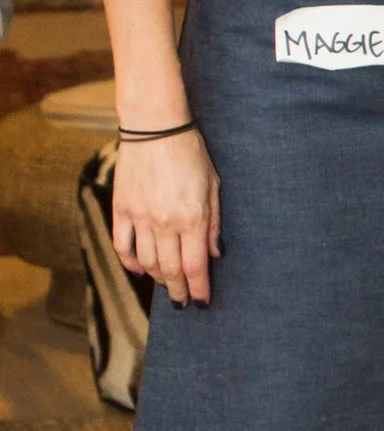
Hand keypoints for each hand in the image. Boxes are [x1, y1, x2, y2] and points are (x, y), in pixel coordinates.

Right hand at [112, 126, 219, 305]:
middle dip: (178, 289)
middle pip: (170, 269)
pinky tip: (139, 271)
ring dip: (157, 278)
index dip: (199, 288)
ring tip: (166, 285)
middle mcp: (164, 222)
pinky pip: (122, 244)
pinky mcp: (121, 208)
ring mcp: (139, 217)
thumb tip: (216, 254)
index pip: (195, 266)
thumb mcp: (214, 187)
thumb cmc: (191, 154)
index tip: (201, 302)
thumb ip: (213, 224)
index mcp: (192, 218)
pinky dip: (130, 262)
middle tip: (182, 302)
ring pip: (146, 261)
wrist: (155, 128)